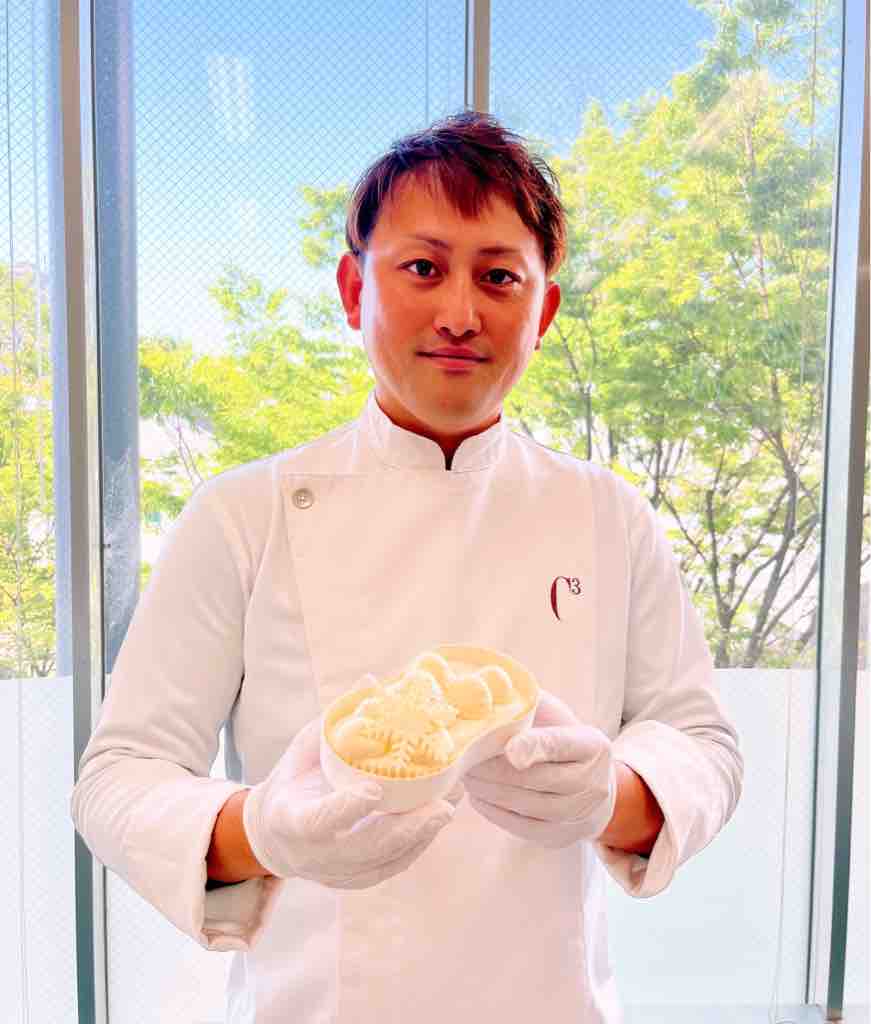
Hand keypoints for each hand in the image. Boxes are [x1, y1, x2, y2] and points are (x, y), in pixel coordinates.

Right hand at [242, 711, 462, 889]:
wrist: (278, 834)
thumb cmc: (296, 780)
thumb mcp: (305, 746)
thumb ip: (336, 719)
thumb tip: (372, 680)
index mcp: (291, 820)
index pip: (319, 820)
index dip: (346, 808)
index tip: (373, 790)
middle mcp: (315, 855)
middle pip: (364, 849)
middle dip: (406, 829)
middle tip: (442, 804)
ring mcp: (338, 873)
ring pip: (386, 860)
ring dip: (423, 833)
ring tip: (453, 800)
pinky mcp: (358, 880)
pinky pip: (394, 866)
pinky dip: (419, 843)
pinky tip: (440, 816)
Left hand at [464, 690, 616, 848]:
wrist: (595, 787)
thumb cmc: (562, 739)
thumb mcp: (556, 716)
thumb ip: (528, 703)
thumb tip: (489, 688)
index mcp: (591, 744)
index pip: (559, 744)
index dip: (532, 746)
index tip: (507, 747)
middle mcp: (592, 782)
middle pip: (534, 778)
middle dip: (493, 769)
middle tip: (464, 758)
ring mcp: (578, 814)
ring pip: (524, 804)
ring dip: (488, 790)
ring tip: (465, 775)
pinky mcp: (561, 837)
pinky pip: (521, 827)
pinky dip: (494, 812)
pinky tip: (477, 796)